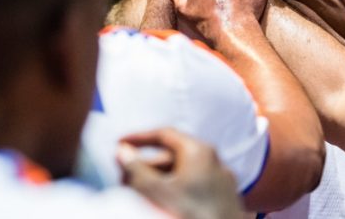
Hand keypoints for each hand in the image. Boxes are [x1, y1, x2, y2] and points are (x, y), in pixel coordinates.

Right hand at [117, 128, 240, 218]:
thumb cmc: (192, 216)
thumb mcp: (157, 192)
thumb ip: (136, 169)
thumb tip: (122, 151)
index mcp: (199, 151)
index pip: (164, 134)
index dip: (139, 138)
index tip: (120, 144)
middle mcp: (214, 161)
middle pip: (172, 157)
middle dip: (145, 168)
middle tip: (123, 180)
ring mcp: (221, 182)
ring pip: (183, 175)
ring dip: (158, 183)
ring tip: (138, 197)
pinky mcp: (224, 201)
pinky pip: (195, 189)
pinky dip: (174, 193)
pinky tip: (160, 206)